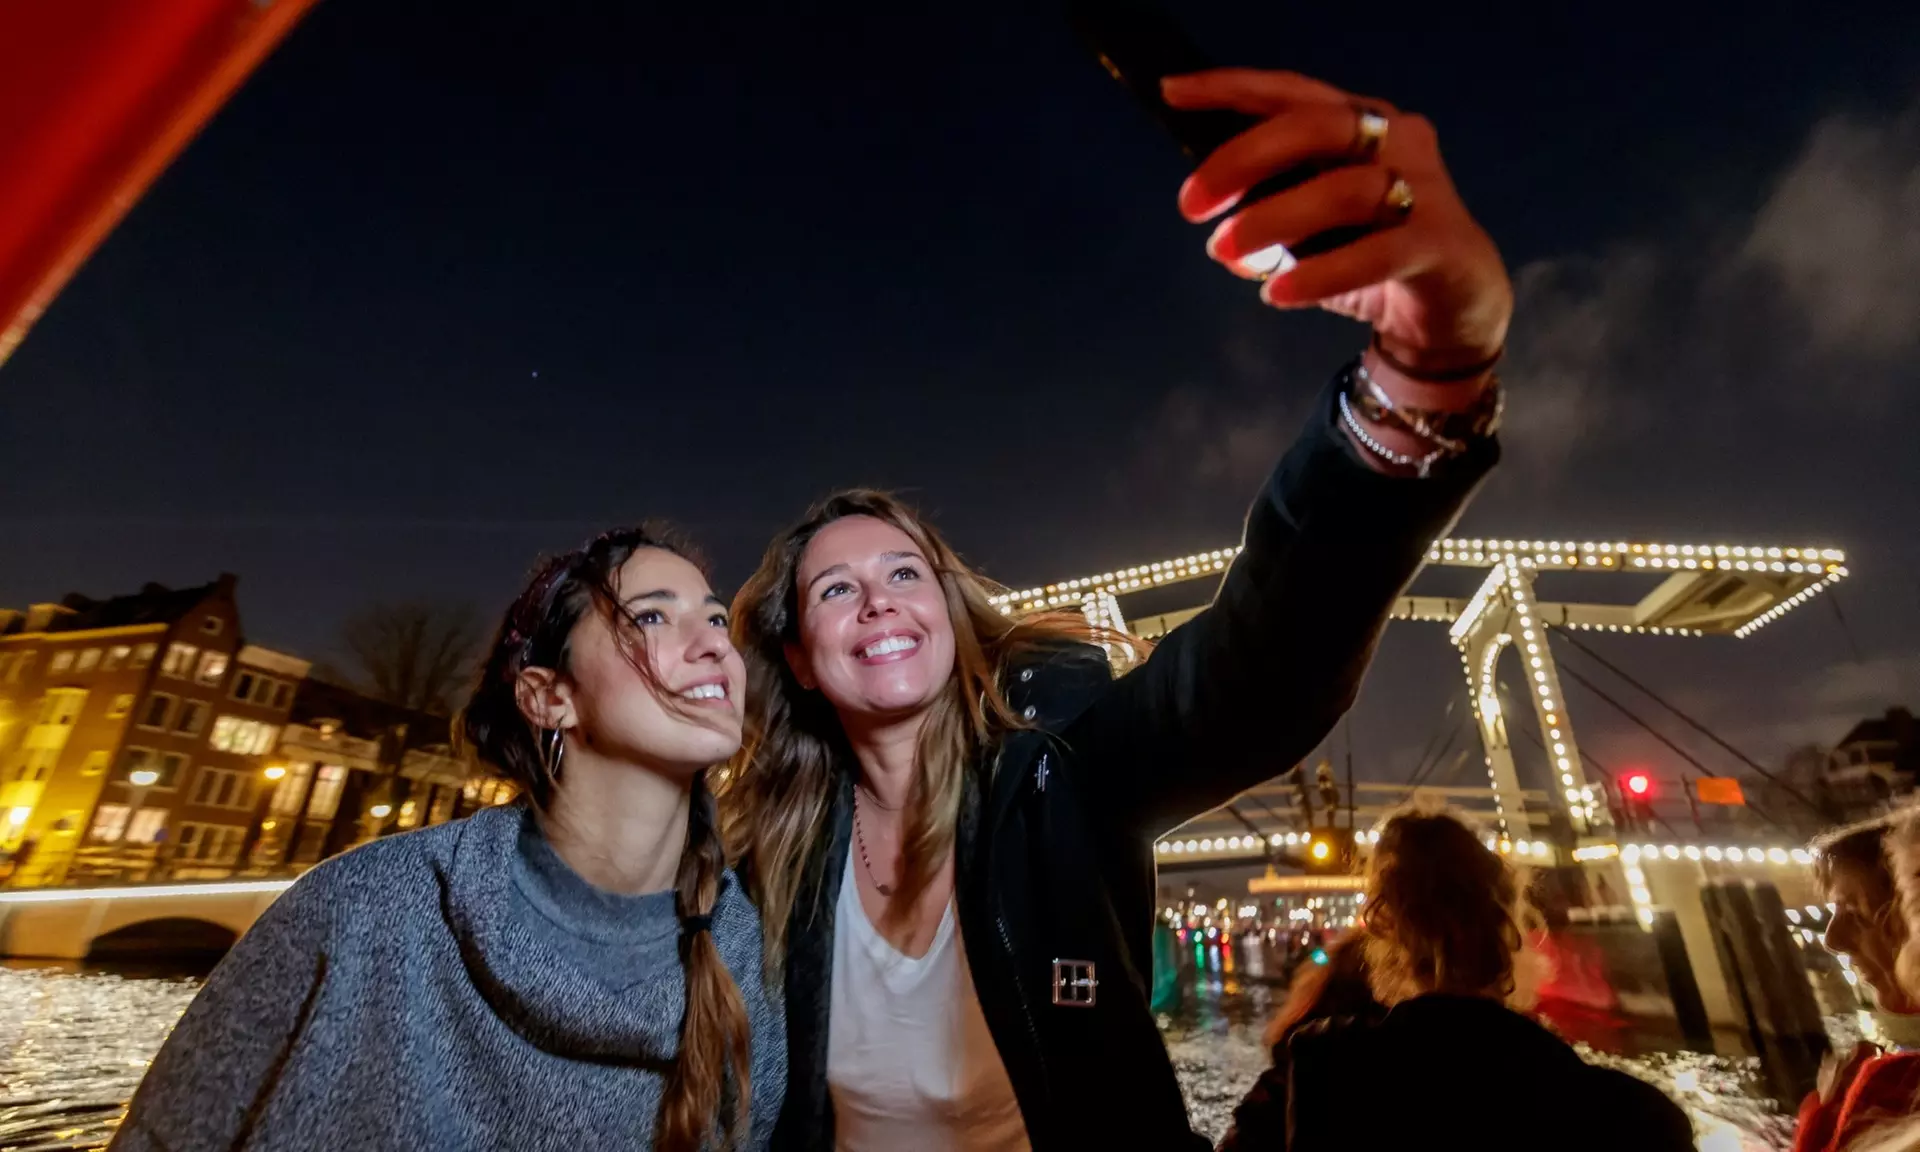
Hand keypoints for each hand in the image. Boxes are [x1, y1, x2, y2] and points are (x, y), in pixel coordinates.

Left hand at [1164, 69, 1511, 376]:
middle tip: (1191, 205)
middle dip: (1243, 160)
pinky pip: (1374, 254)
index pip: (1292, 92)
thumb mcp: (1310, 227)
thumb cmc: (1372, 253)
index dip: (1233, 88)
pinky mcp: (1439, 244)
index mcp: (1362, 121)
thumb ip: (1267, 210)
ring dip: (1272, 220)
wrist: (1453, 309)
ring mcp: (1425, 190)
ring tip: (1225, 253)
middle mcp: (1396, 141)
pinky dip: (1319, 274)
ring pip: (1343, 191)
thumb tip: (1210, 218)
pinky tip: (1278, 293)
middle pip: (1316, 128)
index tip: (1173, 92)